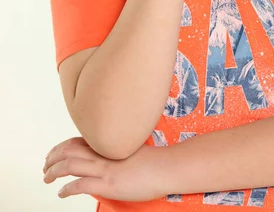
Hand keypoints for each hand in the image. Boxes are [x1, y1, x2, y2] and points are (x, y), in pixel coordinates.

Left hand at [42, 136, 166, 201]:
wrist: (166, 166)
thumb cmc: (154, 160)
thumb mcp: (131, 151)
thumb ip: (116, 153)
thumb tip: (107, 159)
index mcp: (108, 144)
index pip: (77, 141)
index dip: (61, 147)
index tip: (54, 153)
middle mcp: (103, 153)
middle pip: (68, 150)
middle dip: (52, 158)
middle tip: (45, 166)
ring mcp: (105, 168)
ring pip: (70, 165)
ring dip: (54, 171)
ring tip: (46, 178)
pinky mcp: (108, 183)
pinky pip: (80, 184)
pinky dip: (66, 189)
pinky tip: (61, 193)